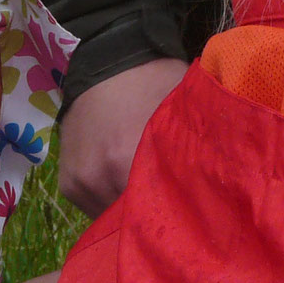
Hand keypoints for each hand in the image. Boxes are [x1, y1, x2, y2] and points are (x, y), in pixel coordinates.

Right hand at [56, 57, 188, 214]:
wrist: (106, 61)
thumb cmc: (153, 82)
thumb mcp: (181, 111)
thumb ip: (191, 153)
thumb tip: (214, 191)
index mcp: (127, 160)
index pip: (155, 213)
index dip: (177, 216)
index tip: (192, 213)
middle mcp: (97, 178)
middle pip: (132, 220)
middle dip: (152, 214)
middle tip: (174, 204)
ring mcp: (79, 183)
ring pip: (112, 218)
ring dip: (129, 211)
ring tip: (148, 191)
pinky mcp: (68, 184)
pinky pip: (95, 208)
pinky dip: (112, 201)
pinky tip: (126, 182)